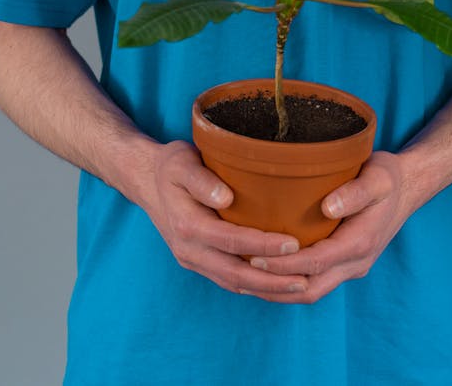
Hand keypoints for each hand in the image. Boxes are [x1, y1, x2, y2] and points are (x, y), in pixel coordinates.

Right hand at [142, 140, 309, 297]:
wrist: (146, 180)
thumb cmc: (171, 166)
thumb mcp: (182, 162)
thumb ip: (202, 180)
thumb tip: (226, 197)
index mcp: (188, 225)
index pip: (231, 241)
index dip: (263, 245)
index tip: (293, 243)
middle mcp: (189, 249)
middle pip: (235, 273)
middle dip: (271, 280)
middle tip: (305, 279)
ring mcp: (192, 259)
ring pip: (232, 282)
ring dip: (265, 289)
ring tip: (298, 287)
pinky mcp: (197, 261)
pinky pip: (227, 279)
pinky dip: (252, 286)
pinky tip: (275, 285)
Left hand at [237, 151, 414, 303]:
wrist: (409, 187)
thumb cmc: (389, 178)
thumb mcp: (377, 177)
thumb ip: (355, 193)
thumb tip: (328, 207)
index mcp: (360, 243)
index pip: (315, 263)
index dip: (283, 263)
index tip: (254, 256)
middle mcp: (355, 263)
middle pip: (310, 289)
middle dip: (274, 286)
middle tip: (240, 272)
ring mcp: (351, 267)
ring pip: (312, 291)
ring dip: (279, 291)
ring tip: (245, 279)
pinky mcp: (345, 263)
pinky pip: (315, 282)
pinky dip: (290, 284)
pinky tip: (267, 271)